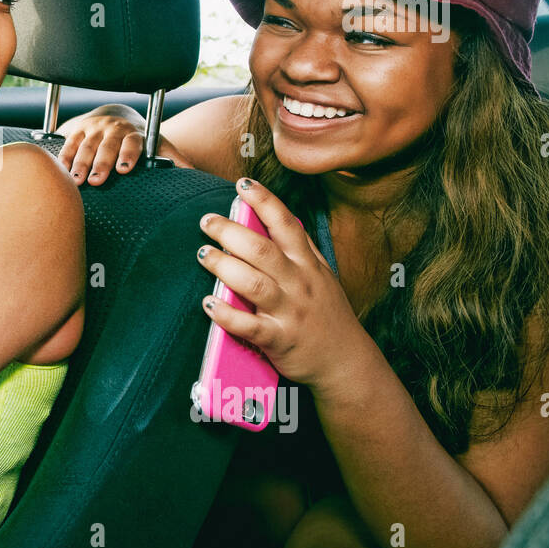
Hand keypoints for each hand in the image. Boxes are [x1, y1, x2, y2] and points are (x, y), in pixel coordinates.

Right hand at [56, 105, 192, 185]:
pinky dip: (65, 156)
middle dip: (100, 163)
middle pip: (107, 146)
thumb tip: (196, 174)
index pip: (133, 143)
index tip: (124, 169)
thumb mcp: (157, 144)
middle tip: (96, 181)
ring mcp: (95, 128)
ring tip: (76, 181)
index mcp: (136, 134)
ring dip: (80, 163)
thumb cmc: (139, 139)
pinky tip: (61, 170)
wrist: (116, 116)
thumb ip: (174, 158)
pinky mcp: (79, 129)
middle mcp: (115, 129)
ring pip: (86, 145)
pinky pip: (70, 142)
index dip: (128, 155)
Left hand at [195, 177, 380, 398]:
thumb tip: (276, 219)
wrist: (345, 362)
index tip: (243, 184)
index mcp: (308, 264)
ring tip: (203, 255)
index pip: (286, 224)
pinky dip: (227, 315)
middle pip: (262, 250)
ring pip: (254, 283)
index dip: (264, 201)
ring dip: (224, 266)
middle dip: (231, 232)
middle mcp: (299, 284)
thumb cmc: (326, 315)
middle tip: (207, 221)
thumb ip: (300, 249)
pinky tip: (209, 304)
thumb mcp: (321, 276)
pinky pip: (250, 326)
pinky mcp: (279, 339)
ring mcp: (289, 312)